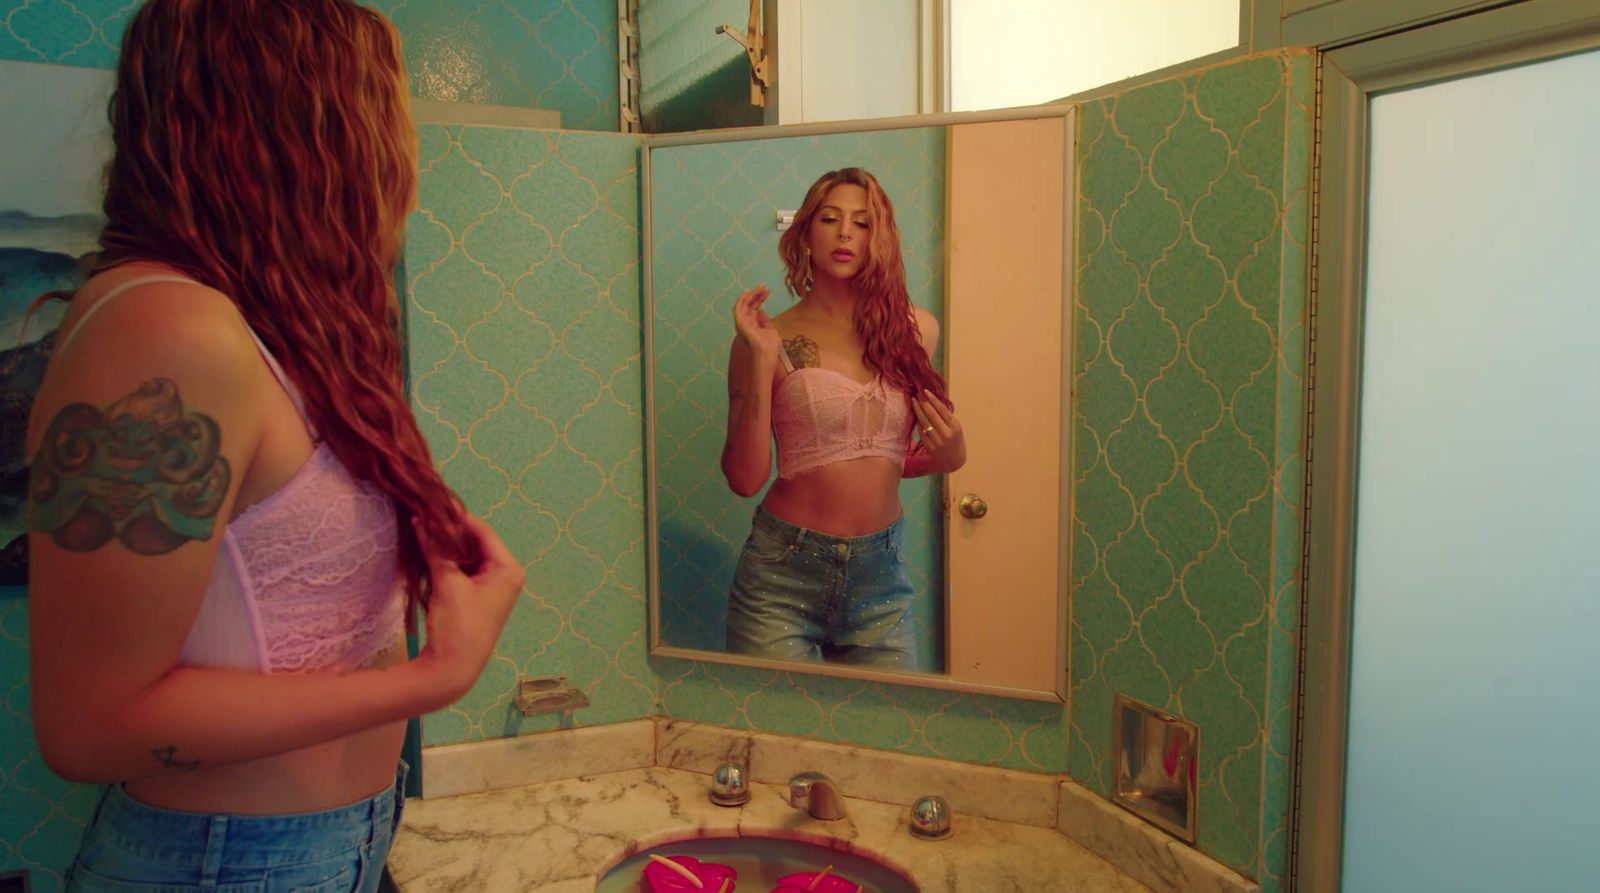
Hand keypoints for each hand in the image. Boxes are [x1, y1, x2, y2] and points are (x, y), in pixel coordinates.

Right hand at [414, 512, 524, 704]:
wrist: (453, 669)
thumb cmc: (458, 624)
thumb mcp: (447, 583)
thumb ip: (435, 549)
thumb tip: (419, 520)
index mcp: (508, 568)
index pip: (483, 532)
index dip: (457, 518)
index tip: (434, 505)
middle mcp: (506, 574)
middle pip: (476, 543)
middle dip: (450, 531)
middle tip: (424, 515)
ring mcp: (493, 587)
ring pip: (468, 556)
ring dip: (447, 546)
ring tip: (422, 528)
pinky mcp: (478, 598)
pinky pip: (464, 571)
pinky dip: (447, 562)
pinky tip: (428, 550)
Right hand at [732, 285, 781, 360]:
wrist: (766, 353)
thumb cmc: (770, 346)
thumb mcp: (770, 330)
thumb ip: (765, 321)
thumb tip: (761, 311)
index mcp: (752, 326)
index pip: (754, 309)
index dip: (760, 299)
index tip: (767, 291)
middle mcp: (746, 324)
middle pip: (749, 305)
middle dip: (756, 294)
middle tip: (764, 286)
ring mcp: (742, 323)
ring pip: (743, 304)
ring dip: (751, 294)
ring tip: (760, 287)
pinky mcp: (739, 323)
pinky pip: (738, 308)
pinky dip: (742, 299)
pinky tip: (748, 292)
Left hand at [912, 390, 965, 472]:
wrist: (954, 461)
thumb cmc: (956, 442)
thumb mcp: (956, 428)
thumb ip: (947, 417)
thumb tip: (934, 401)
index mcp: (955, 427)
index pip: (942, 410)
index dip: (933, 399)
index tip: (926, 391)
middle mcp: (946, 434)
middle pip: (931, 415)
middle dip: (923, 403)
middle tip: (917, 394)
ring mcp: (937, 441)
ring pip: (925, 422)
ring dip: (918, 410)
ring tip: (914, 402)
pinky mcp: (929, 447)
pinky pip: (922, 432)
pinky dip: (919, 423)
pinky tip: (916, 415)